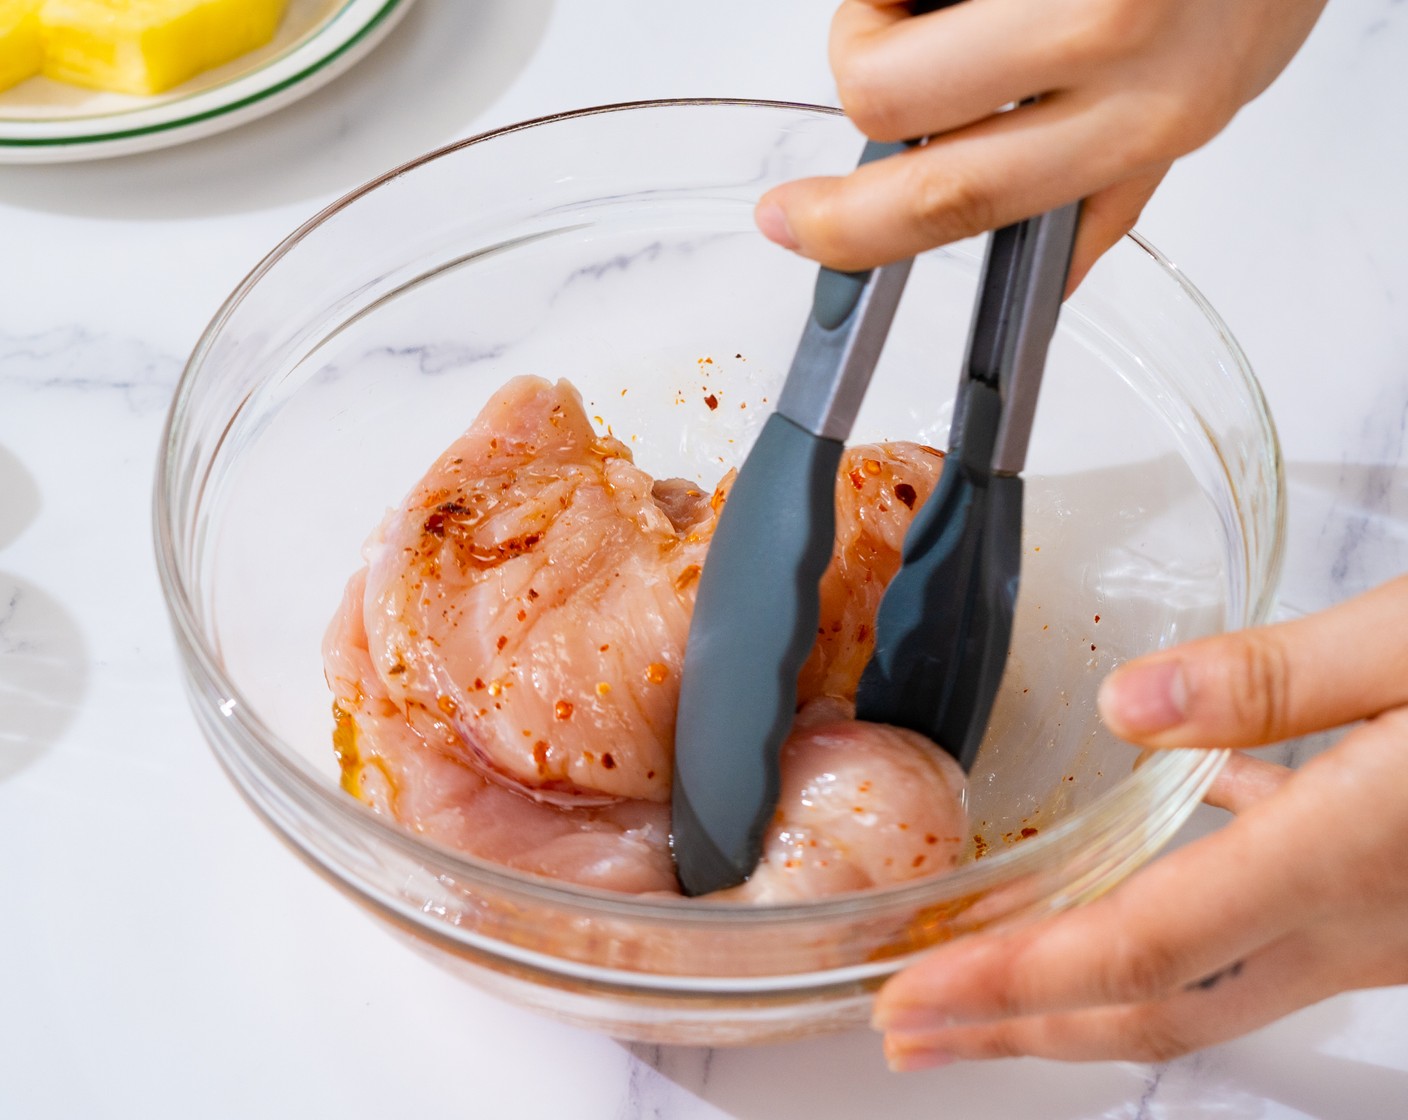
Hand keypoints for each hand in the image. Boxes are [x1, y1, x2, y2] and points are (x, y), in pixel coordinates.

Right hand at [758, 0, 1327, 288]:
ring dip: (896, 0)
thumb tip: (1049, 268)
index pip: (957, 195)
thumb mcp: (1199, 100)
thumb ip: (1113, 192)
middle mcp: (1109, 32)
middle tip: (890, 41)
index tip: (792, 224)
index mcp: (1141, 120)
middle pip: (884, 93)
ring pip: (883, 15)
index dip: (849, 227)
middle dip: (864, 71)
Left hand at [873, 575, 1407, 1066]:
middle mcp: (1356, 923)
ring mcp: (1382, 925)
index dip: (1010, 983)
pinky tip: (1150, 861)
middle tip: (910, 1027)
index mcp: (1345, 859)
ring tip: (991, 974)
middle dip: (1017, 1027)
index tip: (909, 997)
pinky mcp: (1400, 896)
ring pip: (1202, 982)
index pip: (1139, 949)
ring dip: (1083, 986)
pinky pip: (1259, 928)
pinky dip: (1176, 915)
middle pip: (1153, 1006)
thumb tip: (1127, 704)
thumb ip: (1276, 678)